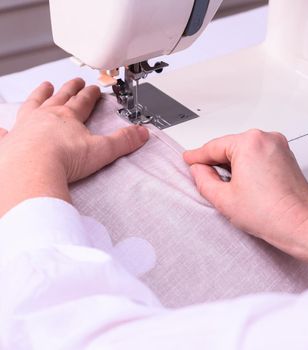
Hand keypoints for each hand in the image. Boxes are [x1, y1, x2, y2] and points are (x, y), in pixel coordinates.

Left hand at [0, 78, 148, 215]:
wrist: (31, 170)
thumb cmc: (62, 159)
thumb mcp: (102, 150)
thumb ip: (123, 141)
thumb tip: (141, 133)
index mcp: (68, 117)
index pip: (82, 101)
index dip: (90, 94)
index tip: (93, 88)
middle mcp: (45, 117)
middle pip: (59, 97)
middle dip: (68, 88)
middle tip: (74, 81)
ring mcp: (25, 127)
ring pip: (33, 105)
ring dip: (40, 95)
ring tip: (44, 87)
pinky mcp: (9, 143)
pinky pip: (7, 133)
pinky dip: (6, 130)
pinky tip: (5, 128)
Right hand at [184, 130, 307, 252]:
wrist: (302, 225)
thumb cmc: (272, 214)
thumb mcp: (223, 199)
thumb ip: (203, 180)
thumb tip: (199, 170)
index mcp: (249, 142)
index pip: (213, 146)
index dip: (197, 156)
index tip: (189, 160)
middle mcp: (266, 138)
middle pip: (230, 147)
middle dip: (216, 162)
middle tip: (204, 178)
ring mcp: (279, 146)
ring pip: (245, 151)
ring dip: (233, 165)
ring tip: (229, 189)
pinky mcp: (286, 156)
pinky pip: (259, 156)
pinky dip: (248, 166)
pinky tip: (245, 186)